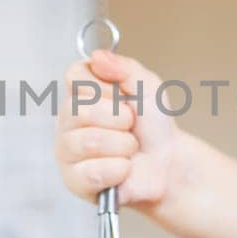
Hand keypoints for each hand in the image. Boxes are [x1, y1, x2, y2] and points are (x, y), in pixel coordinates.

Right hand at [55, 48, 182, 208]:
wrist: (169, 163)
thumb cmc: (153, 126)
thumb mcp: (147, 86)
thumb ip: (124, 67)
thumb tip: (97, 56)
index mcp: (80, 94)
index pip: (73, 76)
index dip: (104, 87)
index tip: (123, 98)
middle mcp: (67, 120)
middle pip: (80, 110)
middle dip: (119, 119)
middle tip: (130, 127)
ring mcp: (67, 151)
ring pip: (88, 141)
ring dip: (122, 145)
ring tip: (129, 148)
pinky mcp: (74, 181)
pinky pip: (91, 172)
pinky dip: (118, 170)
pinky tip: (123, 169)